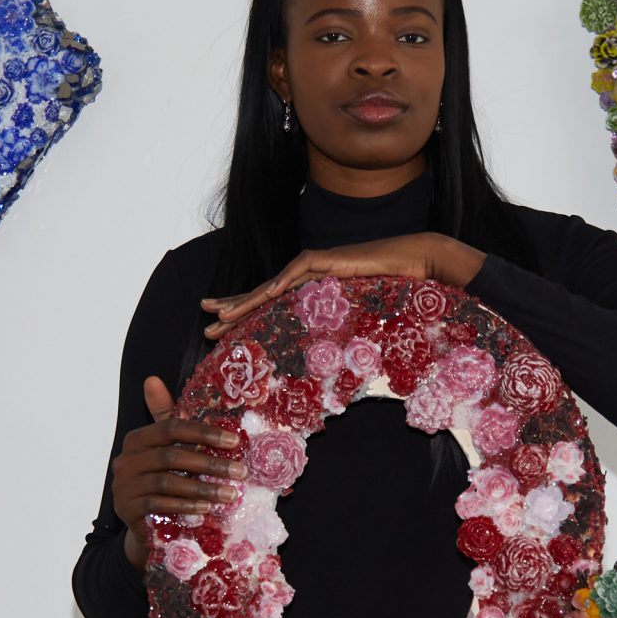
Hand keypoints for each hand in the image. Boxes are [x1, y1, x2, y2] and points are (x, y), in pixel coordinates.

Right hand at [111, 376, 242, 564]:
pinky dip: (185, 505)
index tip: (234, 441)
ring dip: (203, 488)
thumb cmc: (160, 481)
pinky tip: (206, 508)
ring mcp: (124, 486)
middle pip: (172, 456)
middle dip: (210, 463)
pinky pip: (160, 505)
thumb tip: (152, 379)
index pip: (170, 428)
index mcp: (136, 440)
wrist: (143, 524)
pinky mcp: (127, 510)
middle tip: (240, 471)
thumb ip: (166, 419)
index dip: (203, 432)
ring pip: (168, 482)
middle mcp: (126, 460)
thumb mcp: (166, 450)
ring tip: (230, 494)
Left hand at [200, 232, 485, 339]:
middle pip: (261, 294)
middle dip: (232, 307)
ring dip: (243, 302)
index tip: (220, 323)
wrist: (412, 261)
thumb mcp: (357, 315)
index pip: (269, 302)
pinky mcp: (325, 261)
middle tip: (204, 319)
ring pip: (270, 288)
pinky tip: (260, 297)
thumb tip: (331, 356)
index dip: (244, 311)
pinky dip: (277, 287)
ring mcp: (312, 266)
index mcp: (308, 289)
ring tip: (217, 314)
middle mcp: (304, 276)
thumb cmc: (389, 290)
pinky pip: (296, 277)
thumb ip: (340, 328)